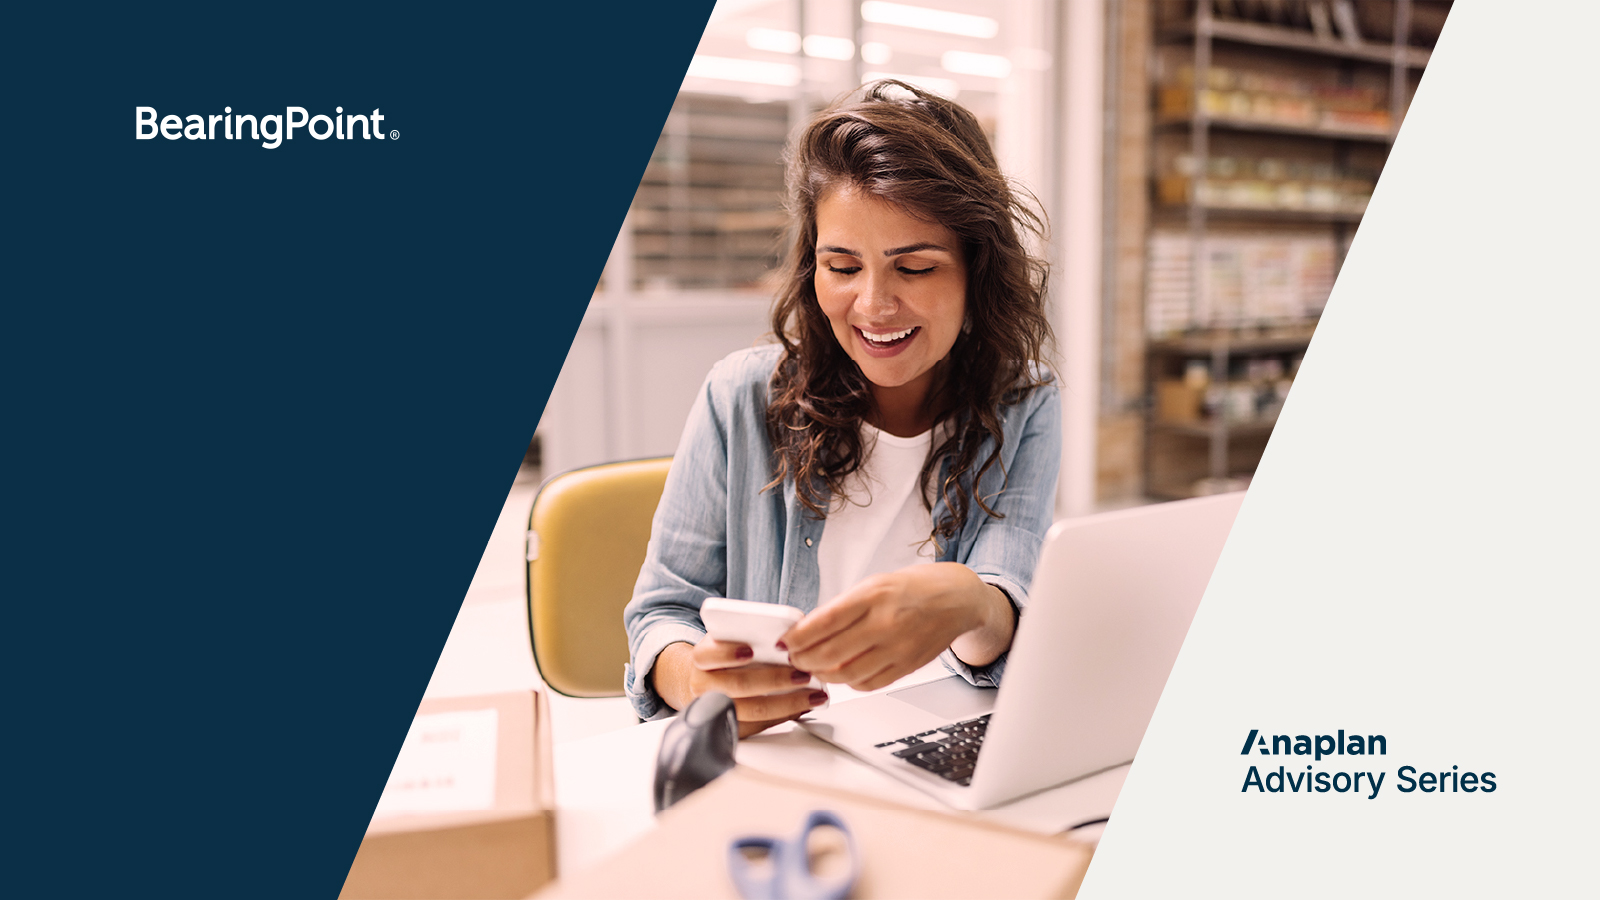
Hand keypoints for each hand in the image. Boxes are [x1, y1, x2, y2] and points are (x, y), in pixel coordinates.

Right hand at [653, 636, 827, 737]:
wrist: (706, 681)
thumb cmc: (725, 655)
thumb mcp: (729, 638)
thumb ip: (749, 633)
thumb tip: (789, 631)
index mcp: (702, 658)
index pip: (707, 654)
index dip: (727, 653)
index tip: (751, 650)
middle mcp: (703, 685)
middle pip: (738, 685)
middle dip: (774, 680)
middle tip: (802, 674)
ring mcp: (715, 710)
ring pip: (753, 710)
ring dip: (787, 703)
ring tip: (813, 694)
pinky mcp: (730, 728)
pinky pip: (760, 726)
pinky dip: (785, 716)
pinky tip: (803, 706)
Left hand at [780, 563, 1014, 691]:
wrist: (957, 599)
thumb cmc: (912, 588)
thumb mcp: (873, 584)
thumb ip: (843, 607)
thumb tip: (807, 630)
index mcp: (872, 595)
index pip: (823, 622)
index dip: (797, 637)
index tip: (784, 641)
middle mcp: (885, 622)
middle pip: (830, 653)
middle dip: (803, 660)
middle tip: (793, 658)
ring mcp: (897, 647)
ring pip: (846, 674)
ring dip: (823, 674)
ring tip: (814, 668)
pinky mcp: (907, 666)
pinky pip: (868, 684)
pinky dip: (848, 683)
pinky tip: (841, 674)